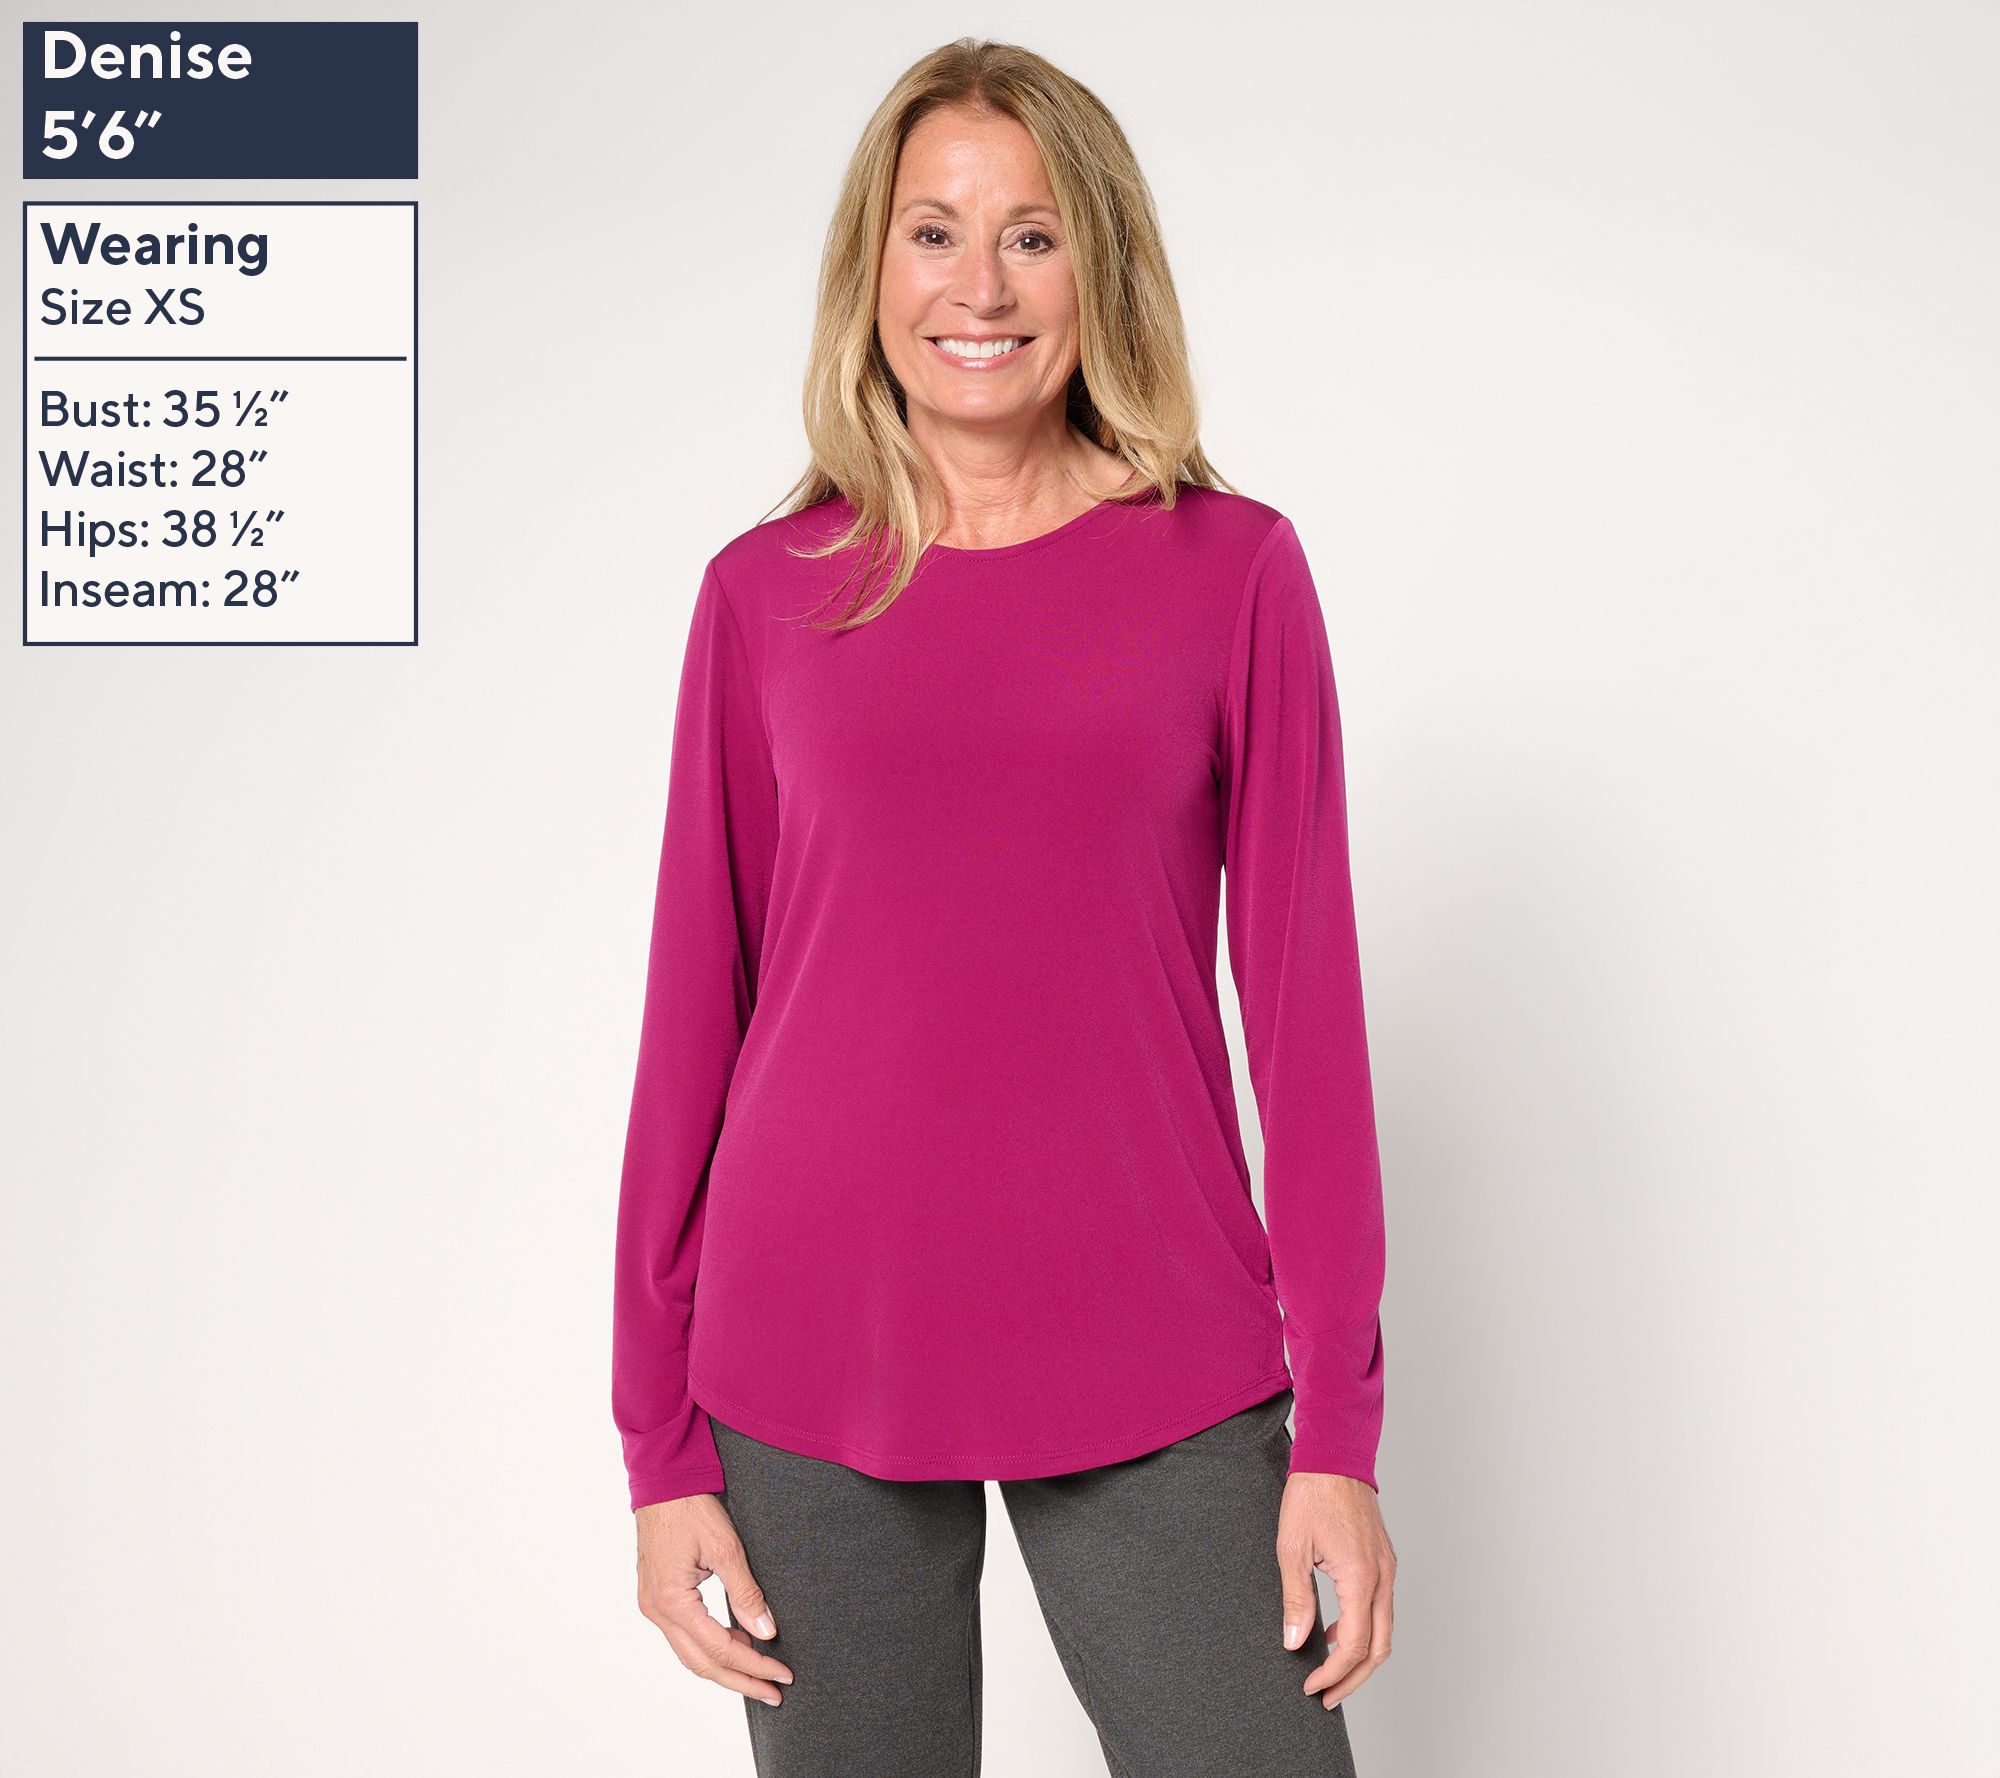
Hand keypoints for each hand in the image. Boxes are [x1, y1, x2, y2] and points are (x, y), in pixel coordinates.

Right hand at [635, 1494, 794, 1706]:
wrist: (662, 1481)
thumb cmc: (692, 1507)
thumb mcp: (726, 1547)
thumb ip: (746, 1593)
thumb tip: (767, 1632)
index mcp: (672, 1601)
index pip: (720, 1650)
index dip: (754, 1666)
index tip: (782, 1676)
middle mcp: (656, 1610)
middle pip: (702, 1664)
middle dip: (741, 1680)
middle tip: (775, 1692)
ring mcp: (652, 1605)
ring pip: (691, 1654)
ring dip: (726, 1667)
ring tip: (761, 1673)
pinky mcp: (656, 1597)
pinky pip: (684, 1636)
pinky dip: (711, 1646)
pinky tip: (737, 1643)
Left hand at [1277, 1473, 1395, 1708]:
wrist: (1334, 1456)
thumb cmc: (1312, 1495)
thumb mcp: (1292, 1548)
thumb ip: (1296, 1599)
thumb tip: (1295, 1641)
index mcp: (1361, 1578)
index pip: (1353, 1646)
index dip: (1333, 1674)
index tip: (1312, 1687)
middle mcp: (1383, 1578)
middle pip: (1379, 1649)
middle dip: (1353, 1679)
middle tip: (1327, 1698)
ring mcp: (1387, 1570)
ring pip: (1385, 1631)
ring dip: (1361, 1658)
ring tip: (1330, 1673)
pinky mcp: (1384, 1562)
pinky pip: (1381, 1609)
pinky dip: (1363, 1630)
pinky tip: (1334, 1631)